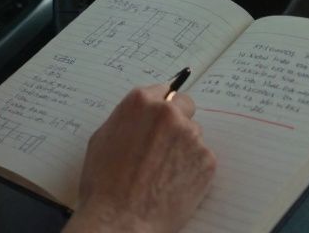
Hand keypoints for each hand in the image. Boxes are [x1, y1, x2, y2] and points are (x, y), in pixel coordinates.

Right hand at [65, 85, 215, 232]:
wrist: (121, 220)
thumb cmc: (104, 184)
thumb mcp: (102, 139)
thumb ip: (127, 119)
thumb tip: (141, 116)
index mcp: (141, 102)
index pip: (163, 90)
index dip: (162, 106)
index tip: (162, 117)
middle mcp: (169, 113)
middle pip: (185, 106)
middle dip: (178, 120)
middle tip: (166, 144)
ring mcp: (191, 136)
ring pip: (194, 133)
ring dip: (184, 146)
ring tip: (164, 172)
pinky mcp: (206, 160)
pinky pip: (202, 157)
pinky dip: (192, 169)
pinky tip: (174, 184)